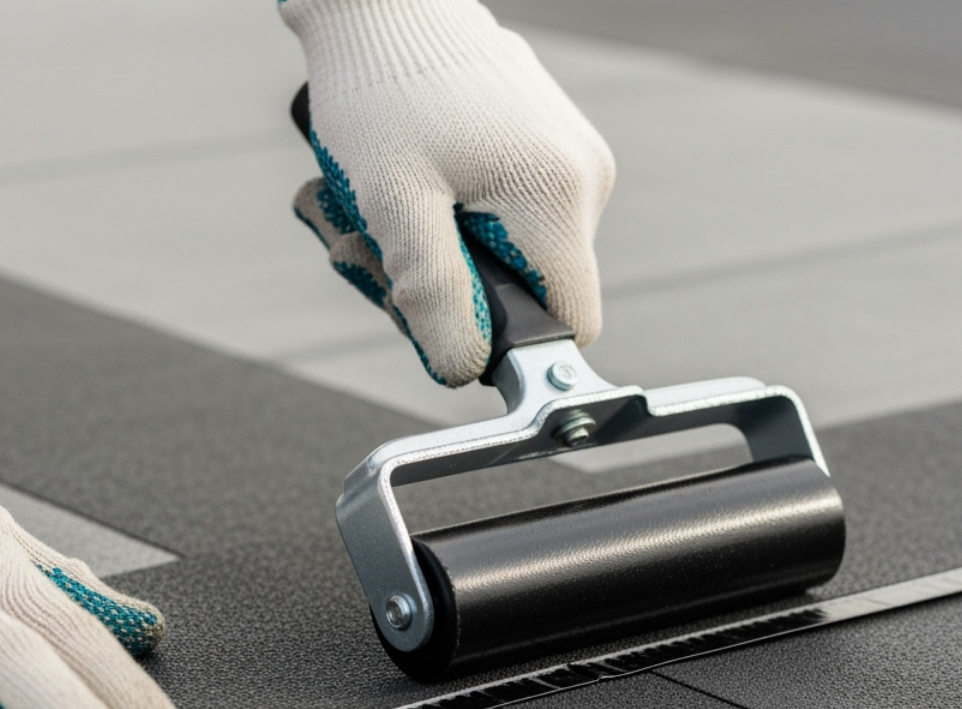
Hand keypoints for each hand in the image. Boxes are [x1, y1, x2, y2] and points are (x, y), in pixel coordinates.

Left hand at [283, 0, 614, 385]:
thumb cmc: (379, 88)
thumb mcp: (392, 202)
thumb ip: (433, 295)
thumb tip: (467, 367)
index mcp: (559, 196)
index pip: (569, 324)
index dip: (504, 342)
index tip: (436, 315)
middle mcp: (585, 177)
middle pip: (531, 293)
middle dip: (450, 291)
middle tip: (376, 251)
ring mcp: (571, 155)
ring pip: (512, 255)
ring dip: (439, 252)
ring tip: (381, 205)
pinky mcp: (548, 140)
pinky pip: (507, 214)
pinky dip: (450, 215)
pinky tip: (407, 180)